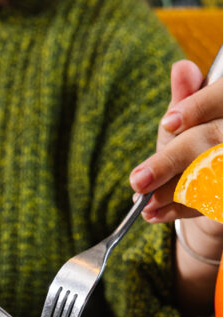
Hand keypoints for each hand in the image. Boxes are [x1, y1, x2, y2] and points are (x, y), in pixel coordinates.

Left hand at [129, 60, 222, 246]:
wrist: (212, 194)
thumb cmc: (197, 149)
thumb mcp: (186, 121)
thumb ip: (185, 99)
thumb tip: (181, 69)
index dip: (198, 107)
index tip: (169, 123)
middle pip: (211, 139)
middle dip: (170, 162)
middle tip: (138, 180)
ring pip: (209, 175)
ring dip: (170, 192)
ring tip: (143, 202)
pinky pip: (210, 203)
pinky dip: (178, 210)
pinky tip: (154, 214)